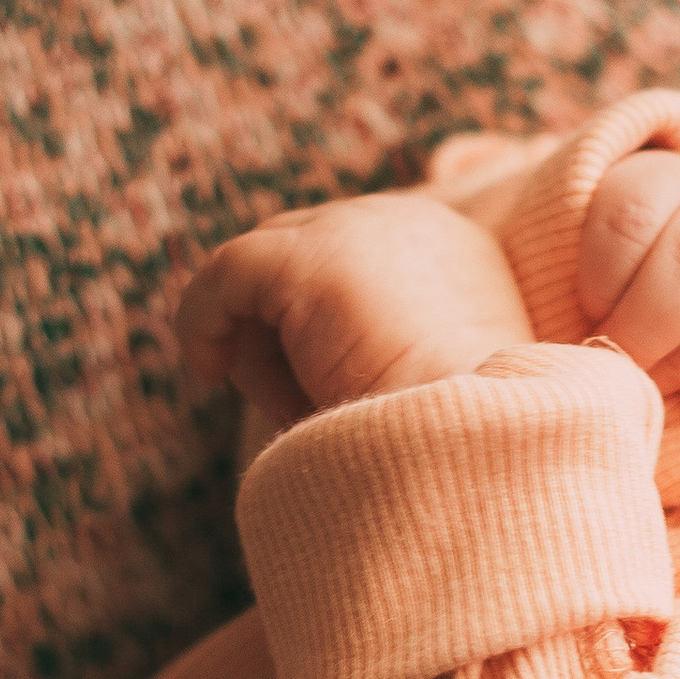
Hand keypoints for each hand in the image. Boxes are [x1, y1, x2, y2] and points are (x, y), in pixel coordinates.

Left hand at [179, 190, 530, 434]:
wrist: (477, 456)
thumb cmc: (450, 448)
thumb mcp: (424, 384)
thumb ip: (370, 346)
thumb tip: (292, 358)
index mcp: (455, 250)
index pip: (350, 256)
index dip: (307, 315)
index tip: (294, 376)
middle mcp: (416, 221)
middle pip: (300, 254)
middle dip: (278, 328)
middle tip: (290, 399)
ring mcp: (366, 230)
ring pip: (263, 272)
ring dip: (260, 348)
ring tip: (298, 406)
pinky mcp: (316, 257)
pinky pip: (225, 273)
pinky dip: (202, 323)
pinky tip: (207, 372)